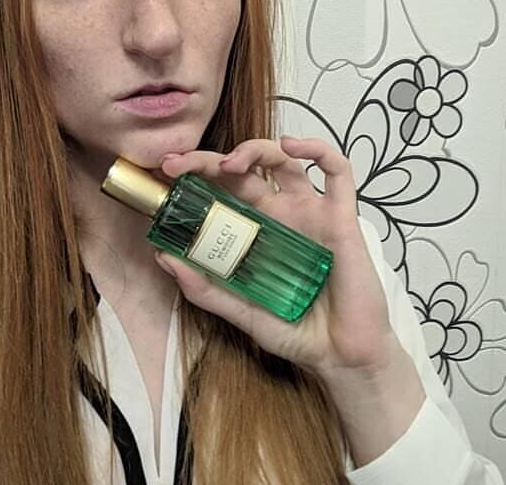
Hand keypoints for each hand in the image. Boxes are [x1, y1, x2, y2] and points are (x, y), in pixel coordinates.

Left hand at [157, 137, 425, 464]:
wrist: (340, 357)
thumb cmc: (293, 333)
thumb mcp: (239, 310)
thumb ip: (205, 288)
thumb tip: (163, 257)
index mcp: (253, 232)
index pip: (221, 191)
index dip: (194, 177)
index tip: (165, 174)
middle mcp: (279, 215)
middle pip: (244, 170)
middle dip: (209, 160)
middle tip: (178, 164)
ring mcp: (310, 213)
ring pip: (285, 162)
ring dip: (256, 149)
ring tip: (232, 162)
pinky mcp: (341, 217)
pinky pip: (338, 172)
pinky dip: (318, 150)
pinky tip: (293, 147)